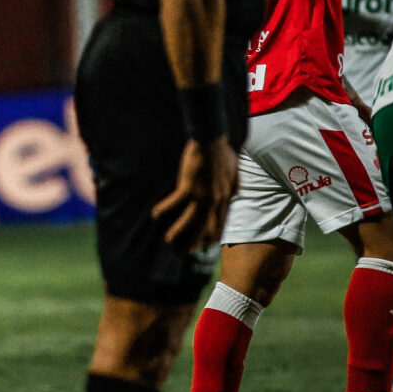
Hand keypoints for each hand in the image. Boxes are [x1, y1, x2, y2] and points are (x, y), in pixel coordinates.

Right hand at [151, 137, 238, 251]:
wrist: (214, 138)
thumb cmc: (223, 151)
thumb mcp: (235, 170)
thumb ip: (235, 184)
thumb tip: (237, 193)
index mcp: (226, 196)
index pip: (221, 221)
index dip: (214, 235)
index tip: (207, 246)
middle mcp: (215, 199)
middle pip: (206, 226)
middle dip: (196, 240)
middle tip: (188, 253)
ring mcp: (203, 194)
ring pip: (190, 219)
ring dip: (178, 231)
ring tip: (168, 240)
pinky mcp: (190, 186)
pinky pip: (175, 202)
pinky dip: (165, 209)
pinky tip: (155, 214)